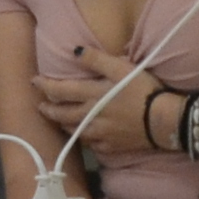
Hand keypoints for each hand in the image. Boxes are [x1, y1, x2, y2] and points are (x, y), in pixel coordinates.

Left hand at [32, 41, 160, 159]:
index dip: (44, 86)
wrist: (164, 121)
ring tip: (59, 121)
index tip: (34, 82)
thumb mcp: (121, 68)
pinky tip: (84, 136)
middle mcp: (90, 117)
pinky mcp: (111, 147)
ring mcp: (100, 135)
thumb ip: (96, 59)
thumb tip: (74, 51)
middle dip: (49, 110)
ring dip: (63, 125)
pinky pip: (91, 145)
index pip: (60, 91)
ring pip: (74, 132)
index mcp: (91, 95)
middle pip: (62, 115)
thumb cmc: (143, 90)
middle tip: (41, 107)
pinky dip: (84, 139)